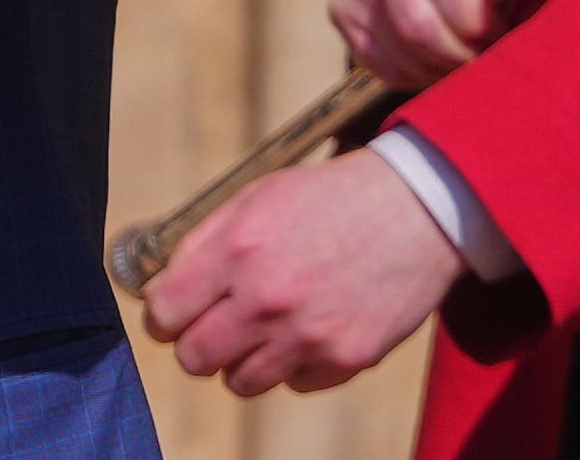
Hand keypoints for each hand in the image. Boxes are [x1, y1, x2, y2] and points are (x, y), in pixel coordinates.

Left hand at [141, 149, 465, 394]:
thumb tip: (161, 287)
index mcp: (240, 249)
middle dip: (200, 341)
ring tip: (271, 324)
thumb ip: (204, 241)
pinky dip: (296, 364)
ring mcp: (307, 335)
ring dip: (246, 358)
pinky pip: (293, 385)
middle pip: (194, 359)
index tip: (177, 311)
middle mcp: (268, 298)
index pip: (164, 313)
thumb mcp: (260, 195)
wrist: (419, 207)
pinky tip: (314, 326)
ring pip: (240, 383)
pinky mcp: (344, 359)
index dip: (165, 314)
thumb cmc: (332, 197)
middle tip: (222, 321)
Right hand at [328, 0, 548, 87]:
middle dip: (457, 52)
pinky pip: (373, 58)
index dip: (477, 21)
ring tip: (465, 59)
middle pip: (416, 21)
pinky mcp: (342, 4)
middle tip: (483, 56)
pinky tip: (436, 59)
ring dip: (439, 67)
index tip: (500, 31)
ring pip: (398, 45)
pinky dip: (410, 73)